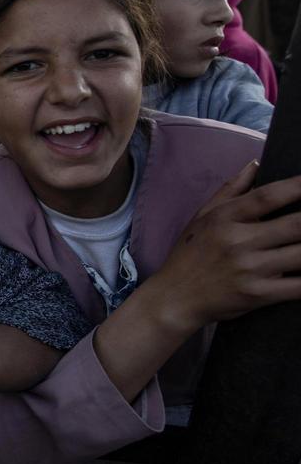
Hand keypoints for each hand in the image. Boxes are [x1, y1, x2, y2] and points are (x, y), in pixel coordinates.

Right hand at [154, 161, 300, 330]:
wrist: (174, 298)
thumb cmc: (188, 255)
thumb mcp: (201, 217)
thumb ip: (230, 190)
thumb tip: (255, 165)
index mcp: (225, 218)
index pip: (270, 196)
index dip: (300, 186)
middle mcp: (239, 241)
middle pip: (296, 224)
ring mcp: (250, 269)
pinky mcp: (258, 295)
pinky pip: (298, 287)